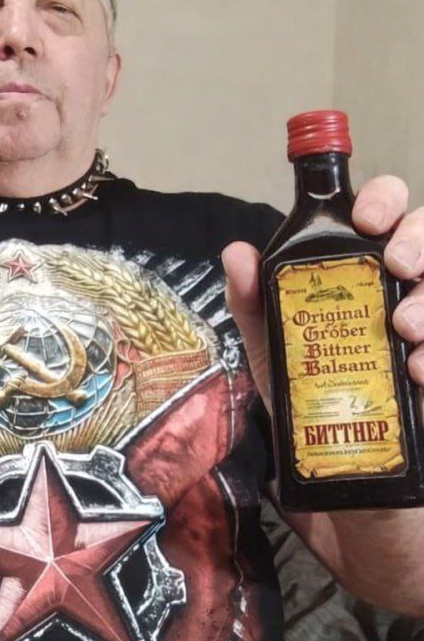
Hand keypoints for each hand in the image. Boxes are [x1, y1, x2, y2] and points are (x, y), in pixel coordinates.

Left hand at [222, 175, 423, 407]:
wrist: (324, 441)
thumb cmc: (304, 374)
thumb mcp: (270, 334)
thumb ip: (251, 296)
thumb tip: (235, 254)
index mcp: (361, 257)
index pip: (385, 205)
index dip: (384, 199)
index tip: (365, 220)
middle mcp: (399, 278)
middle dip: (418, 240)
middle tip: (396, 265)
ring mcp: (422, 316)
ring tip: (402, 328)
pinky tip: (416, 370)